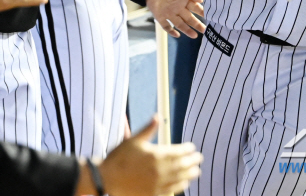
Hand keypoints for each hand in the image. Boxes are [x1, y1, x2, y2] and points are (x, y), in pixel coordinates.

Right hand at [84, 116, 201, 195]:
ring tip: (196, 171)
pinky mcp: (154, 194)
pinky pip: (172, 190)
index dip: (187, 149)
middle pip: (182, 165)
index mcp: (156, 155)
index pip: (178, 152)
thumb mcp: (133, 140)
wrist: (107, 178)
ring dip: (190, 174)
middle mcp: (160, 170)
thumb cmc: (119, 157)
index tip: (192, 147)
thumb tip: (157, 117)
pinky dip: (180, 186)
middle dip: (192, 161)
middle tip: (199, 158)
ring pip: (180, 179)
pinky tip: (183, 184)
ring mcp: (158, 183)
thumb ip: (148, 129)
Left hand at [146, 0, 204, 37]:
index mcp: (185, 0)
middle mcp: (178, 8)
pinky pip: (166, 26)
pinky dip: (171, 31)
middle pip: (189, 18)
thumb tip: (202, 1)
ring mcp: (170, 13)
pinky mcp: (160, 16)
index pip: (196, 8)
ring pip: (180, 24)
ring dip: (187, 30)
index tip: (210, 19)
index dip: (202, 13)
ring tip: (195, 36)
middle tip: (205, 31)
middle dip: (197, 25)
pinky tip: (177, 35)